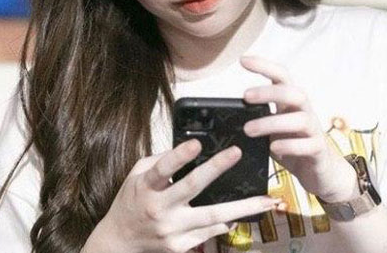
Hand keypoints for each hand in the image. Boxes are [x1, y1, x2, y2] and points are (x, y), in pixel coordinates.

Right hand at [82, 139, 280, 252]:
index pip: (163, 168)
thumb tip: (188, 148)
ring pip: (212, 217)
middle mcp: (159, 209)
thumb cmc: (131, 201)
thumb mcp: (136, 175)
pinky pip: (210, 232)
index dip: (180, 156)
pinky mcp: (181, 246)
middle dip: (216, 169)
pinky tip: (243, 213)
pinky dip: (227, 221)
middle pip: (192, 188)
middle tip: (235, 153)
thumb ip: (159, 160)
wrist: (120, 241)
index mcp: (146, 187)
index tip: (197, 143)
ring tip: (266, 200)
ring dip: (242, 207)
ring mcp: (172, 230)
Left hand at [240, 56, 358, 203]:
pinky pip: (308, 145)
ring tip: (249, 130)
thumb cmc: (293, 146)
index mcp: (291, 104)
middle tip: (245, 96)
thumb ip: (258, 119)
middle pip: (294, 92)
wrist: (322, 173)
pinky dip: (289, 146)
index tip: (242, 60)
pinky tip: (274, 149)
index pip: (281, 77)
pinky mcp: (319, 151)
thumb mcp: (273, 129)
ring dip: (272, 122)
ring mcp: (314, 131)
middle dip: (269, 91)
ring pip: (300, 119)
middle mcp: (304, 112)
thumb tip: (229, 114)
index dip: (264, 66)